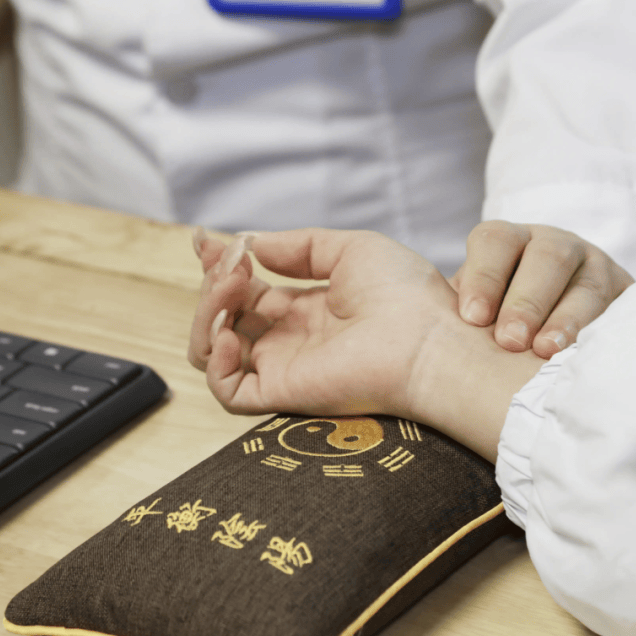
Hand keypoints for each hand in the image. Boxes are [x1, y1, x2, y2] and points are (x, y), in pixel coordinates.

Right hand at [189, 228, 543, 460]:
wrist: (429, 338)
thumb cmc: (407, 294)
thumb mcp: (351, 249)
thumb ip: (299, 246)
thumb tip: (251, 242)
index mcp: (310, 308)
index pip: (247, 290)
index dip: (221, 264)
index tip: (205, 240)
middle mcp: (293, 339)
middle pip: (225, 315)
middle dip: (214, 281)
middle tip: (231, 262)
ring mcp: (285, 367)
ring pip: (214, 348)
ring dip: (207, 311)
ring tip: (231, 284)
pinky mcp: (283, 394)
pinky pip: (226, 390)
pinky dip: (213, 359)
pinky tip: (229, 330)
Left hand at [451, 221, 633, 358]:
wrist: (564, 334)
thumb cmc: (500, 328)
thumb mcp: (473, 312)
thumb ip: (438, 314)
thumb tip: (378, 332)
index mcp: (510, 242)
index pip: (495, 240)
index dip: (484, 276)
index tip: (471, 318)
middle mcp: (554, 247)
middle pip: (546, 257)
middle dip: (526, 299)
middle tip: (508, 341)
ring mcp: (595, 268)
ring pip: (586, 282)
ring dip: (567, 318)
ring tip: (546, 353)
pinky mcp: (626, 296)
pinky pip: (622, 307)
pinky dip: (604, 330)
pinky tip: (588, 356)